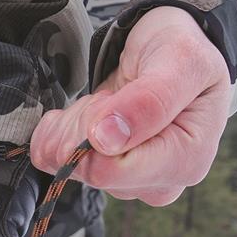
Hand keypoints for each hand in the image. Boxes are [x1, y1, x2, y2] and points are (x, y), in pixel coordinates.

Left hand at [30, 6, 231, 205]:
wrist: (164, 51)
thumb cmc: (180, 52)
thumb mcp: (180, 59)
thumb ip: (148, 100)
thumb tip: (104, 141)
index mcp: (184, 163)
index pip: (108, 170)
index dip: (95, 129)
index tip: (111, 98)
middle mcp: (157, 184)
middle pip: (86, 168)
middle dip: (84, 124)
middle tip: (109, 96)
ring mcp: (126, 185)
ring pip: (65, 163)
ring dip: (74, 123)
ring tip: (106, 102)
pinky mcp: (99, 176)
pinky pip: (51, 160)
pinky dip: (60, 129)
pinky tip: (88, 113)